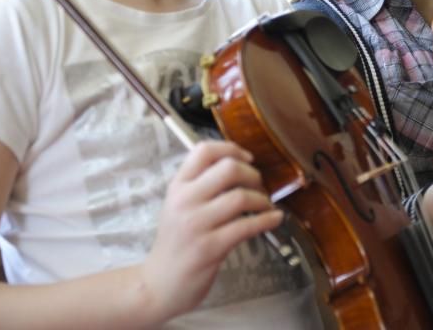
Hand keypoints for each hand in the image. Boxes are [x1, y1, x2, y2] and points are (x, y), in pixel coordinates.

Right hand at [140, 141, 282, 321]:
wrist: (158, 285)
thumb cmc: (175, 243)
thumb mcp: (178, 206)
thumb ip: (200, 185)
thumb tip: (238, 164)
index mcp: (177, 186)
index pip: (204, 150)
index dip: (231, 148)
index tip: (248, 158)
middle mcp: (184, 201)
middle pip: (228, 168)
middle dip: (252, 174)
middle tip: (259, 186)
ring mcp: (196, 224)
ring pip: (240, 197)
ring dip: (262, 199)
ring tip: (265, 206)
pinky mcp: (210, 247)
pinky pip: (246, 226)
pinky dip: (267, 220)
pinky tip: (275, 219)